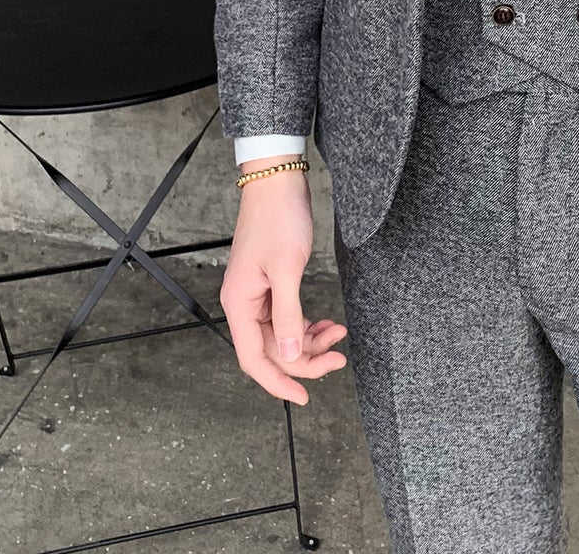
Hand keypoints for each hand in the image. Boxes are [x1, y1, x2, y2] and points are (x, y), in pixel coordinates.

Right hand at [220, 162, 347, 403]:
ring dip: (310, 340)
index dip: (279, 381)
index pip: (254, 359)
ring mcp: (257, 294)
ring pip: (282, 335)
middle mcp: (243, 304)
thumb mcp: (287, 269)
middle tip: (338, 358)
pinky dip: (307, 323)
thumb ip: (287, 315)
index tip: (304, 397)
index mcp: (239, 304)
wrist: (277, 182)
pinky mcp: (271, 284)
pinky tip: (327, 323)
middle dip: (305, 358)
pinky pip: (287, 317)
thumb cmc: (279, 219)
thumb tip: (290, 355)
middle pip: (271, 350)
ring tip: (339, 334)